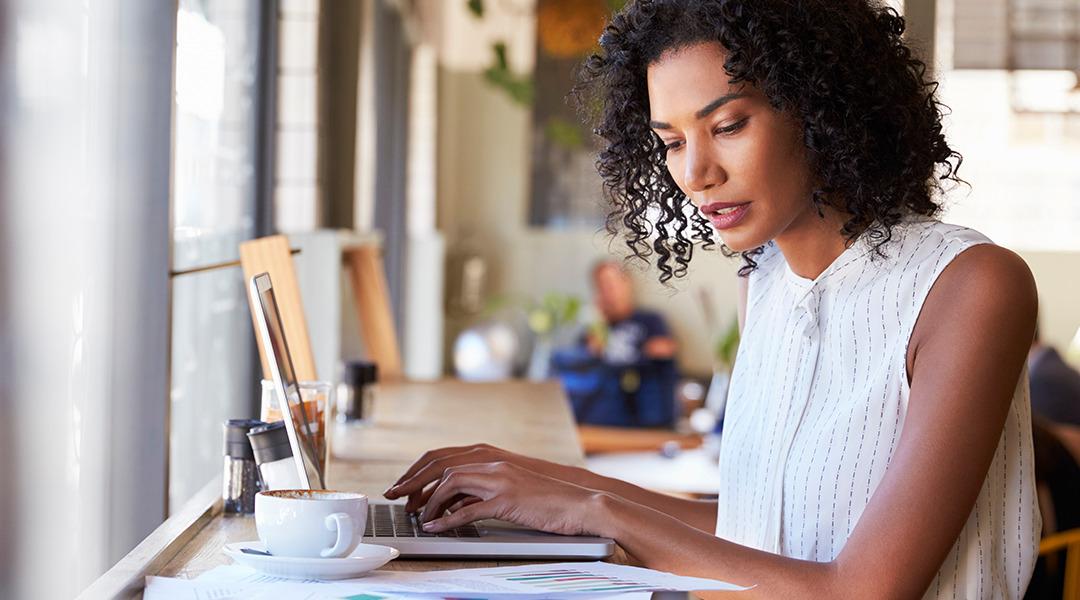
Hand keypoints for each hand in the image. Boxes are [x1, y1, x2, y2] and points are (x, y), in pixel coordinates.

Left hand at [383, 444, 575, 512]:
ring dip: (428, 500)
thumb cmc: (544, 498)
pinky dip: (447, 520)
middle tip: (396, 497)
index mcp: (491, 457)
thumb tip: (452, 502)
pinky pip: (469, 510)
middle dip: (413, 480)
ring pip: (451, 483)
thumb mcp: (507, 488)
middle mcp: (492, 463)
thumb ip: (480, 489)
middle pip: (440, 464)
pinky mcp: (507, 501)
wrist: (578, 503)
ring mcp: (500, 480)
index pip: (442, 456)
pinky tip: (435, 527)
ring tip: (417, 515)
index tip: (402, 485)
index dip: (418, 470)